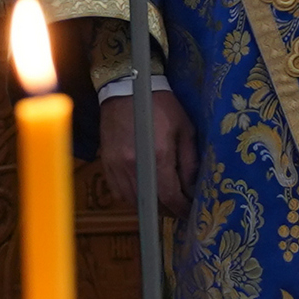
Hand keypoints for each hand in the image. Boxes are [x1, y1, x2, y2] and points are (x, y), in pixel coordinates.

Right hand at [96, 83, 195, 215]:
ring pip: (132, 200)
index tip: (189, 212)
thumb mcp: (185, 128)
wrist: (126, 86)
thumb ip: (189, 160)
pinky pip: (118, 191)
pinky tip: (142, 188)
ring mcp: (116, 165)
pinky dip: (131, 195)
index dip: (181, 209)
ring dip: (149, 204)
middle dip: (167, 208)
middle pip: (150, 202)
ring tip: (162, 199)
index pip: (169, 196)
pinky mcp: (105, 163)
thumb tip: (192, 187)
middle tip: (178, 206)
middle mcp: (133, 165)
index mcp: (157, 156)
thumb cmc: (160, 104)